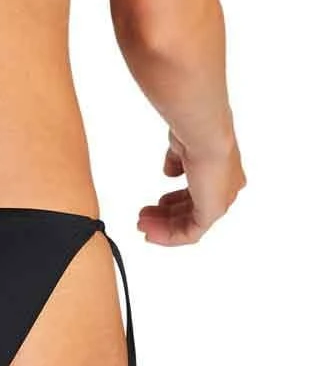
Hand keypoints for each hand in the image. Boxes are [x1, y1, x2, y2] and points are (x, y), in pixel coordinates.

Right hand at [137, 127, 246, 244]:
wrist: (206, 133)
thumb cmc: (196, 129)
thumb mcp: (182, 146)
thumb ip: (177, 161)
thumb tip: (169, 173)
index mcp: (220, 171)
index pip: (197, 193)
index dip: (176, 200)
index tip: (157, 202)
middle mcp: (224, 188)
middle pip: (192, 210)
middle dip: (167, 215)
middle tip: (145, 217)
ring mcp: (219, 201)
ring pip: (190, 223)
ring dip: (164, 226)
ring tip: (142, 224)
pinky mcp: (212, 213)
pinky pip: (189, 232)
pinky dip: (168, 235)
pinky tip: (150, 232)